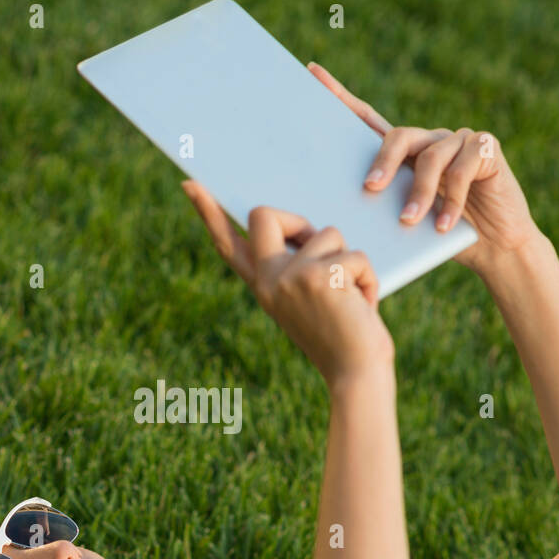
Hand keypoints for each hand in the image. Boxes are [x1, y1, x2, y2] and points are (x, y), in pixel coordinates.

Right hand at [181, 181, 393, 387]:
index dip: (209, 213)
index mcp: (262, 286)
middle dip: (297, 222)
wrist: (356, 373)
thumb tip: (310, 233)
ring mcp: (291, 277)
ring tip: (352, 298)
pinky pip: (355, 255)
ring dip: (350, 260)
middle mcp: (268, 280)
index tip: (190, 185)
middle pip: (265, 216)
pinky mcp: (320, 276)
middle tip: (325, 257)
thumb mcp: (310, 300)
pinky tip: (363, 306)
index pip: (229, 245)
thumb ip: (298, 269)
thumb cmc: (343, 337)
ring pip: (328, 233)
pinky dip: (368, 278)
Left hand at [307, 61, 539, 274]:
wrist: (497, 248)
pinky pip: (463, 168)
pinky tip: (444, 224)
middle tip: (371, 188)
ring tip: (411, 221)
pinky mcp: (487, 147)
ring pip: (430, 156)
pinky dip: (452, 199)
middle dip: (382, 162)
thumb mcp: (408, 223)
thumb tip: (352, 208)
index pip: (368, 121)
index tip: (311, 72)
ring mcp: (460, 140)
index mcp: (406, 153)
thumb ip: (386, 206)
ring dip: (420, 193)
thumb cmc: (445, 239)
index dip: (341, 96)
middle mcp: (431, 139)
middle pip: (398, 136)